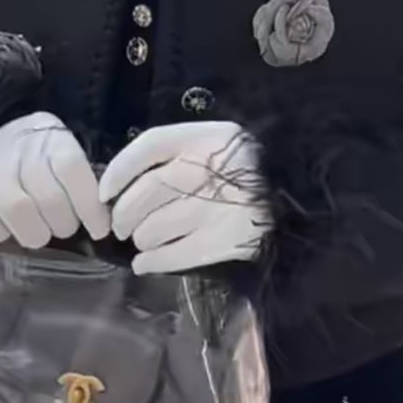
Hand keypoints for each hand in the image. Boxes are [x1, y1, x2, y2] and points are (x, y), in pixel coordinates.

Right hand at [0, 112, 110, 248]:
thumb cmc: (28, 157)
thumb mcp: (58, 153)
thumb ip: (79, 179)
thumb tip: (103, 220)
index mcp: (48, 135)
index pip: (72, 170)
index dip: (89, 206)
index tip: (99, 230)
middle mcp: (16, 150)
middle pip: (51, 200)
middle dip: (64, 224)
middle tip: (62, 226)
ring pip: (22, 215)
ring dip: (36, 233)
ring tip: (37, 229)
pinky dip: (3, 235)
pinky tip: (7, 225)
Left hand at [96, 121, 272, 274]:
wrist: (297, 199)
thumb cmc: (247, 171)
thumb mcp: (218, 144)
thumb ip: (177, 153)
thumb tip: (121, 184)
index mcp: (208, 138)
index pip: (151, 145)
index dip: (120, 170)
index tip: (105, 191)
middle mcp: (210, 170)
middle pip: (146, 192)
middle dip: (124, 214)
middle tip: (121, 225)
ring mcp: (218, 208)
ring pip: (153, 228)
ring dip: (140, 238)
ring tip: (143, 240)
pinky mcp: (226, 241)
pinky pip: (174, 256)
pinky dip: (152, 262)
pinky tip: (144, 264)